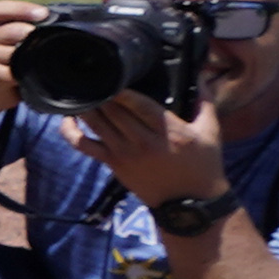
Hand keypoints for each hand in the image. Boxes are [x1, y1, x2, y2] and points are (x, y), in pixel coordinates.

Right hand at [0, 1, 50, 123]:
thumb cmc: (10, 65)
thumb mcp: (18, 45)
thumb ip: (33, 35)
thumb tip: (68, 28)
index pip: (0, 9)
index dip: (21, 9)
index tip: (43, 14)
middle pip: (9, 30)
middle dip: (28, 33)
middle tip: (40, 38)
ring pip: (11, 52)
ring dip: (26, 58)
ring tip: (37, 62)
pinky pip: (8, 71)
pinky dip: (20, 75)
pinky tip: (25, 78)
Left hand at [73, 78, 230, 212]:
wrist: (189, 204)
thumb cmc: (203, 165)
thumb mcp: (211, 131)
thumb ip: (205, 101)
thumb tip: (201, 74)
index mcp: (169, 131)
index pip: (139, 105)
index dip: (121, 90)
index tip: (110, 74)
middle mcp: (143, 141)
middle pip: (114, 111)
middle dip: (100, 93)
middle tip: (90, 77)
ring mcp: (124, 154)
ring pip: (97, 124)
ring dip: (85, 106)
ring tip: (78, 90)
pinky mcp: (113, 164)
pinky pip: (83, 146)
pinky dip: (70, 132)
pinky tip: (67, 118)